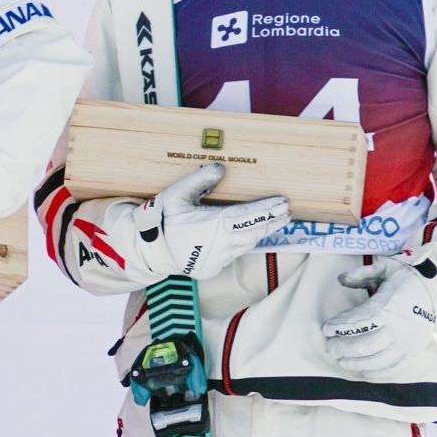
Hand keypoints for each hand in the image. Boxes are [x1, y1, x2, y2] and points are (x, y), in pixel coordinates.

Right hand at [92, 162, 287, 280]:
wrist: (149, 251)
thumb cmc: (163, 220)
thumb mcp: (177, 194)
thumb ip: (199, 179)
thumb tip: (221, 168)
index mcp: (215, 224)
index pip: (249, 216)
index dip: (268, 209)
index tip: (283, 203)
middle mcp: (221, 244)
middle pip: (254, 231)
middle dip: (271, 222)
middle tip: (286, 213)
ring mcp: (218, 259)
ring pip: (246, 244)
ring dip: (261, 233)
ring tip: (274, 223)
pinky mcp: (213, 268)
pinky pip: (234, 255)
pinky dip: (244, 244)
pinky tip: (250, 238)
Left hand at [320, 256, 436, 379]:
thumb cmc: (407, 278)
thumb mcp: (386, 268)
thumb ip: (362, 273)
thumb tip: (340, 279)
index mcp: (390, 306)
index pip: (360, 320)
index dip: (340, 326)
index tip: (326, 329)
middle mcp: (399, 326)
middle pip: (366, 345)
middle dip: (344, 348)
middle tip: (330, 348)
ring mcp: (407, 341)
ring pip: (378, 360)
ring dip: (357, 364)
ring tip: (342, 362)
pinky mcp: (413, 350)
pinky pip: (394, 368)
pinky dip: (378, 374)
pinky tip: (364, 373)